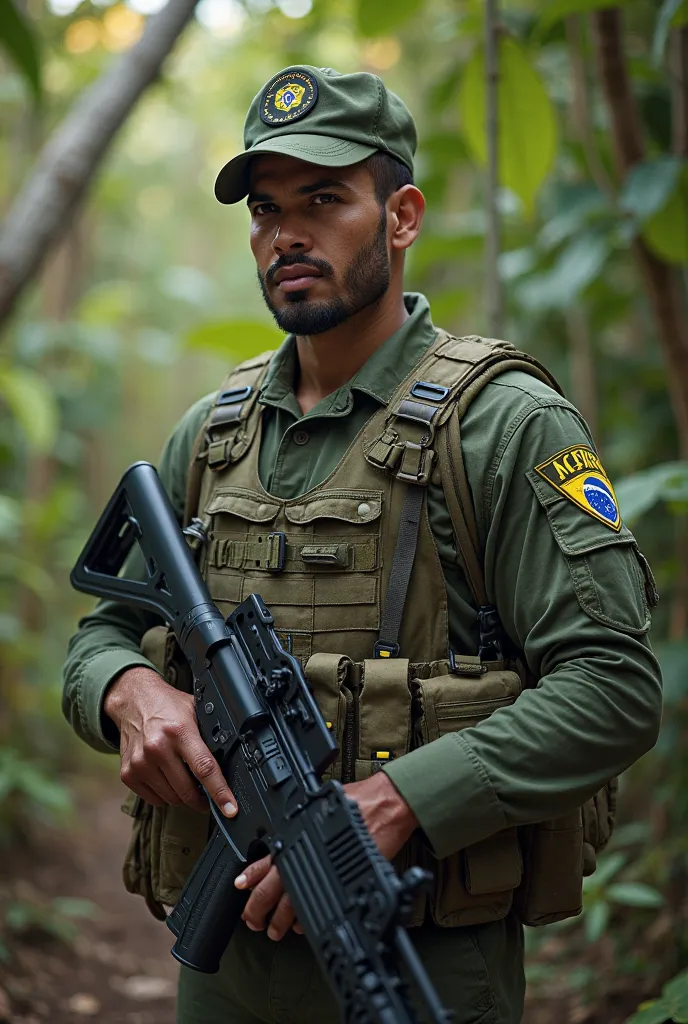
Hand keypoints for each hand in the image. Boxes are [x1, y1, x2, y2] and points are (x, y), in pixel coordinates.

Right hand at [104, 666, 237, 817]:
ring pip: (172, 799)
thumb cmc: (168, 707)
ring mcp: (140, 763)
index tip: (230, 809)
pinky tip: (166, 777)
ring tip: (183, 776)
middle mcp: (158, 748)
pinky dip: (165, 794)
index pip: (204, 768)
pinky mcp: (128, 774)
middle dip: (202, 799)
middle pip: (187, 791)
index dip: (220, 792)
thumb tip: (231, 762)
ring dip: (182, 795)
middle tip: (207, 794)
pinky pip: (155, 799)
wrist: (133, 701)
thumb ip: (210, 735)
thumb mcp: (195, 711)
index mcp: (179, 731)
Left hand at [236, 771, 417, 939]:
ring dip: (279, 923)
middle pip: (269, 893)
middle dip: (256, 911)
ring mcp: (319, 874)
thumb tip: (285, 836)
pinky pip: (316, 912)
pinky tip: (303, 926)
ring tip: (276, 930)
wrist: (384, 807)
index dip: (249, 879)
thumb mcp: (317, 806)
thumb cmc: (355, 801)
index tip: (241, 889)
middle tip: (254, 920)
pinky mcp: (338, 886)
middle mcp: (303, 857)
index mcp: (294, 837)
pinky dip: (305, 924)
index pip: (262, 863)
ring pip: (288, 908)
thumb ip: (299, 824)